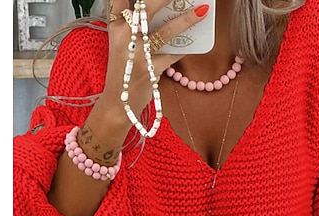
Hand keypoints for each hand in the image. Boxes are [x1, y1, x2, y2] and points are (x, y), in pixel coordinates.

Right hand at [102, 0, 210, 118]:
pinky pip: (173, 55)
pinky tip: (194, 42)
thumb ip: (134, 27)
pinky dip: (184, 48)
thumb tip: (160, 11)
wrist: (119, 103)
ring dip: (187, 19)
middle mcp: (124, 37)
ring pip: (166, 31)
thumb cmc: (123, 72)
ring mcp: (138, 54)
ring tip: (203, 10)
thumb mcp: (121, 45)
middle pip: (146, 6)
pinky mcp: (151, 70)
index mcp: (115, 27)